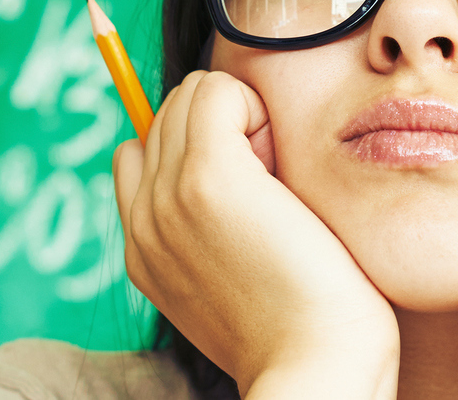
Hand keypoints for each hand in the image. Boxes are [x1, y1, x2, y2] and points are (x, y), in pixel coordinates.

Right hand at [113, 71, 399, 398]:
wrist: (316, 367)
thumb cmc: (305, 324)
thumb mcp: (239, 278)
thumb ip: (214, 231)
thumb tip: (243, 171)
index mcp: (143, 248)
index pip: (141, 150)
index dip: (200, 149)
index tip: (251, 196)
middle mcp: (142, 220)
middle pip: (169, 113)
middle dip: (227, 131)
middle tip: (273, 195)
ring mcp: (167, 197)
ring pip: (192, 94)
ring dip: (244, 119)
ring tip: (276, 186)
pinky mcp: (207, 177)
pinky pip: (218, 90)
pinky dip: (257, 109)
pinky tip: (281, 169)